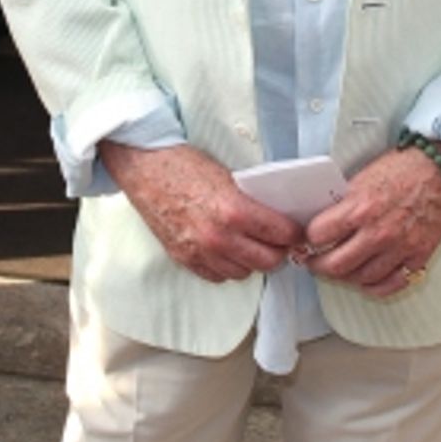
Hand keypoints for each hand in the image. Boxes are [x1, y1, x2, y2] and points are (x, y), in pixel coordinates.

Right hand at [99, 141, 301, 283]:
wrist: (144, 168)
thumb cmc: (185, 165)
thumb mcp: (229, 177)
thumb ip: (253, 203)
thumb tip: (279, 220)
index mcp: (235, 211)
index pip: (282, 235)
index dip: (294, 233)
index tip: (296, 231)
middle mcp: (219, 237)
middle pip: (268, 262)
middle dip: (278, 251)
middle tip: (278, 241)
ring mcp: (200, 252)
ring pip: (244, 272)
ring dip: (251, 261)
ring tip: (250, 244)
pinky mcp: (184, 259)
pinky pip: (217, 276)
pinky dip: (227, 266)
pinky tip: (227, 250)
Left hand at [301, 143, 440, 298]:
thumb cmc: (404, 168)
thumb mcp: (362, 177)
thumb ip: (342, 203)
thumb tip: (321, 221)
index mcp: (359, 207)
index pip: (318, 236)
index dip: (307, 239)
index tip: (306, 241)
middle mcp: (377, 232)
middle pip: (335, 266)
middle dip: (318, 266)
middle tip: (314, 263)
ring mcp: (399, 248)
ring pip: (360, 278)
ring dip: (345, 277)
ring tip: (340, 269)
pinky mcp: (418, 257)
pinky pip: (390, 285)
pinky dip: (373, 287)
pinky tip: (366, 280)